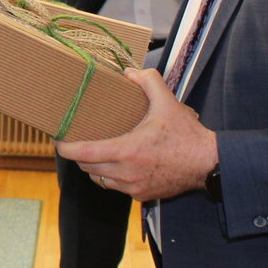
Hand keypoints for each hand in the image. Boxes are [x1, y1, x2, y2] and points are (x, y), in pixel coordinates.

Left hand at [56, 69, 216, 199]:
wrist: (208, 164)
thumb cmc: (187, 136)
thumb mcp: (168, 103)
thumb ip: (148, 82)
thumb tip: (130, 71)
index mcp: (126, 151)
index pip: (83, 154)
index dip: (66, 148)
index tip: (58, 141)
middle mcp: (125, 172)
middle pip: (87, 167)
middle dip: (80, 155)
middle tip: (78, 141)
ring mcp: (133, 187)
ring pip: (100, 179)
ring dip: (95, 167)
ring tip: (97, 152)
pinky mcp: (141, 196)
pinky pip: (116, 187)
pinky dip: (112, 177)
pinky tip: (118, 164)